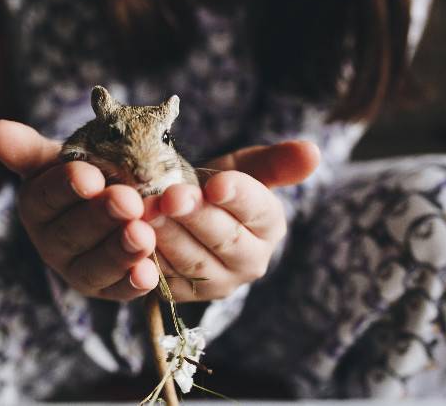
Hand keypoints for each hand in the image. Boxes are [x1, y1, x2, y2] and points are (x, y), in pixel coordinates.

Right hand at [0, 120, 159, 300]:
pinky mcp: (107, 290)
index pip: (46, 196)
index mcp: (36, 206)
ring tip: (143, 235)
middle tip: (128, 201)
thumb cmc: (88, 171)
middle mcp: (52, 243)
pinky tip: (148, 272)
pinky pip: (119, 290)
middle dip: (101, 217)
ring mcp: (79, 270)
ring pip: (95, 265)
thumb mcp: (60, 157)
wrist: (121, 194)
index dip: (66, 187)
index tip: (91, 176)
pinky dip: (134, 283)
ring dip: (120, 251)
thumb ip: (29, 148)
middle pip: (72, 233)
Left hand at [142, 142, 320, 301]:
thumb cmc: (216, 188)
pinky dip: (149, 259)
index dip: (238, 196)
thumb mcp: (245, 167)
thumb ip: (275, 162)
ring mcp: (218, 283)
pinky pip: (167, 279)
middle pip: (225, 239)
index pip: (259, 210)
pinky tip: (133, 238)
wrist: (186, 217)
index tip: (216, 183)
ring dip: (168, 237)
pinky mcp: (185, 295)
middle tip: (170, 197)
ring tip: (146, 213)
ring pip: (193, 262)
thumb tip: (312, 151)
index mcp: (269, 225)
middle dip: (196, 217)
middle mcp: (251, 260)